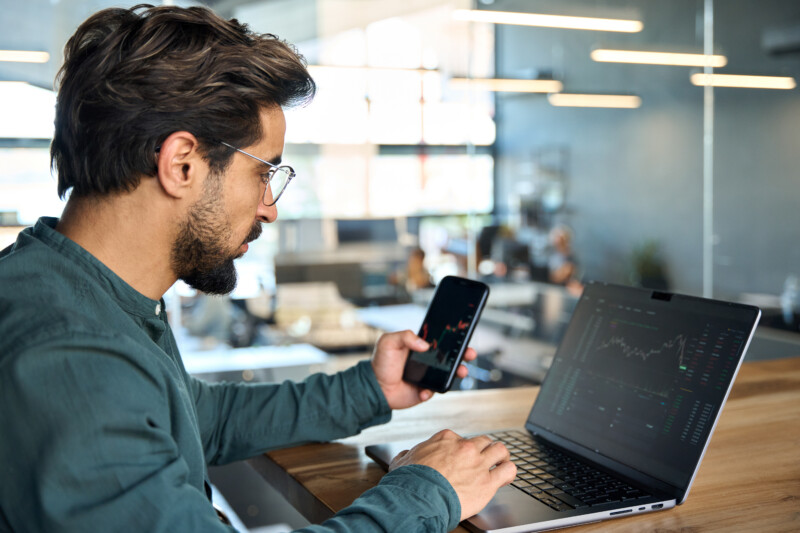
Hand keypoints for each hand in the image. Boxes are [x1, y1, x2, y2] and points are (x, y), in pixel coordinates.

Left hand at [371, 330, 476, 409]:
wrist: (374, 387)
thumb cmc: (380, 363)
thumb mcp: (389, 342)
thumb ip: (405, 337)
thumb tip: (424, 344)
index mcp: (420, 347)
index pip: (441, 342)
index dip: (454, 340)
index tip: (463, 339)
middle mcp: (427, 361)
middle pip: (450, 357)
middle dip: (463, 355)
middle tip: (469, 354)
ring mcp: (428, 376)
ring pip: (448, 374)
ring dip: (458, 373)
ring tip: (460, 372)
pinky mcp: (425, 391)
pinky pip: (435, 391)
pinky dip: (431, 391)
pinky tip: (423, 391)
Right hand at [389, 430, 516, 520]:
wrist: (418, 498)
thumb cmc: (410, 481)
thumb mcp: (402, 461)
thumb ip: (407, 455)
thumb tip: (405, 455)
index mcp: (446, 439)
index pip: (461, 438)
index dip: (462, 449)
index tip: (461, 458)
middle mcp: (465, 447)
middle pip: (483, 441)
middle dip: (484, 449)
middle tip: (483, 459)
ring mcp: (478, 463)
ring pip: (500, 449)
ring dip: (501, 456)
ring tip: (500, 463)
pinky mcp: (487, 482)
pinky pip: (508, 470)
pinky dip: (509, 471)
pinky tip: (505, 475)